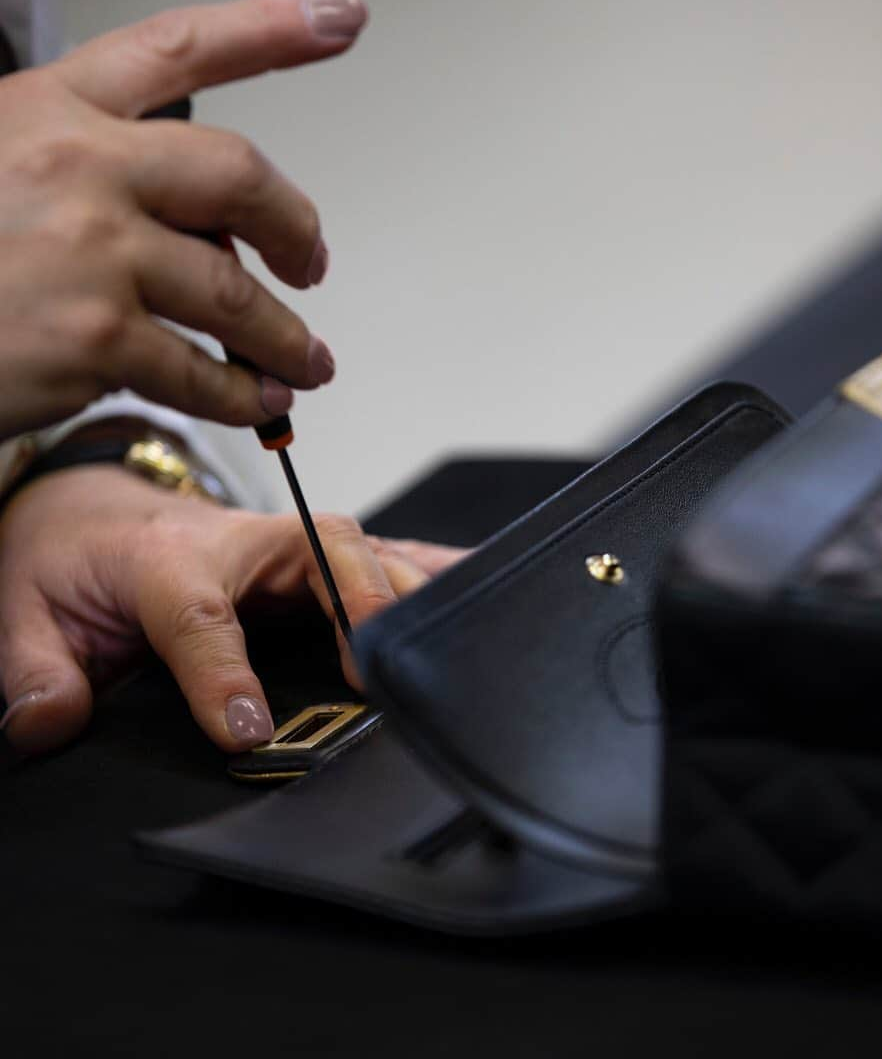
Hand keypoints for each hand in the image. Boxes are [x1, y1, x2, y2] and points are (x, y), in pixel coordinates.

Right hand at [0, 0, 366, 439]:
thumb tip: (203, 229)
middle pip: (241, 177)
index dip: (272, 31)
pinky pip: (203, 372)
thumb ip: (99, 173)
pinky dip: (242, 395)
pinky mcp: (94, 340)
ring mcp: (89, 254)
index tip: (340, 20)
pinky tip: (258, 399)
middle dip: (296, 228)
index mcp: (53, 109)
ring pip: (236, 294)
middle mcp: (79, 167)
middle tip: (312, 263)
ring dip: (287, 338)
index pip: (180, 48)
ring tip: (306, 361)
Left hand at [0, 466, 466, 754]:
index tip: (245, 731)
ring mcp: (288, 543)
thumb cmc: (72, 557)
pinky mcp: (318, 554)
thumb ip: (32, 668)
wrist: (98, 510)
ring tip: (455, 632)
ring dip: (411, 589)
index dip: (223, 674)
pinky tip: (476, 584)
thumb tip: (47, 725)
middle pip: (322, 553)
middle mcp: (243, 541)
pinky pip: (388, 555)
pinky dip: (434, 569)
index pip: (201, 614)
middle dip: (361, 602)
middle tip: (378, 671)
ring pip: (368, 549)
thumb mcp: (20, 609)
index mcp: (166, 558)